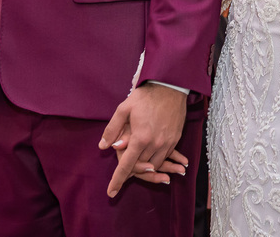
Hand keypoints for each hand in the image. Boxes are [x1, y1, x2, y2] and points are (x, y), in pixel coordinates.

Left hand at [100, 83, 187, 197]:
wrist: (170, 86)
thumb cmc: (145, 97)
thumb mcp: (124, 109)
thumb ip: (112, 129)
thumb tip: (104, 146)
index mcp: (140, 138)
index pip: (126, 166)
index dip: (118, 180)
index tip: (111, 193)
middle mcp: (155, 144)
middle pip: (141, 168)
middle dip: (131, 172)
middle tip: (123, 172)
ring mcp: (167, 142)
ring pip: (155, 166)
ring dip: (146, 169)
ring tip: (139, 168)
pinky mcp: (175, 139)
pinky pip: (166, 157)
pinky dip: (158, 162)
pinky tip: (154, 161)